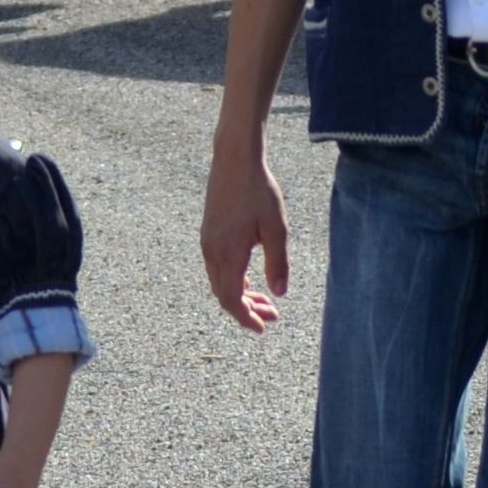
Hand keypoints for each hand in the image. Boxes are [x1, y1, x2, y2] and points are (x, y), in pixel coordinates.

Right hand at [202, 140, 289, 329]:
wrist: (234, 160)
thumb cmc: (258, 191)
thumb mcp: (276, 228)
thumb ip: (277, 263)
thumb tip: (279, 293)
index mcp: (228, 254)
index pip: (231, 299)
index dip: (246, 317)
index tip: (263, 328)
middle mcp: (212, 252)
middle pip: (224, 294)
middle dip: (247, 310)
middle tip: (271, 316)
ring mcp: (207, 242)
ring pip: (220, 281)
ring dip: (241, 295)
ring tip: (265, 301)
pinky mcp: (209, 233)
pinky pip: (218, 267)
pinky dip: (234, 280)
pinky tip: (250, 279)